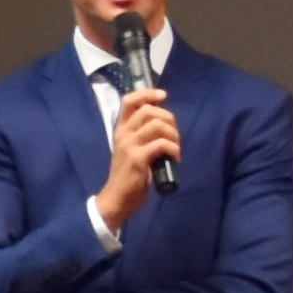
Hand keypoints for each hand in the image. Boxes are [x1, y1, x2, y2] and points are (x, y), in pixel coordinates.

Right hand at [95, 85, 181, 229]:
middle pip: (149, 110)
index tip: (162, 96)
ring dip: (173, 135)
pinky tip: (174, 159)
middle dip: (169, 119)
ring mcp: (129, 145)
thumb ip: (142, 135)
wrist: (117, 198)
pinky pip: (161, 144)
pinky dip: (173, 149)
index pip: (129, 100)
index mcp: (120, 129)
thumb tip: (164, 123)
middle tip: (174, 135)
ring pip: (158, 125)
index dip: (147, 94)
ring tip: (175, 149)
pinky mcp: (138, 159)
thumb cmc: (128, 175)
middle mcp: (123, 134)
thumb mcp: (131, 149)